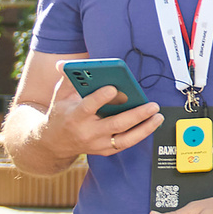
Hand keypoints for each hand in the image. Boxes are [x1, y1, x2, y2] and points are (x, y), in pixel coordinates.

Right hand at [40, 65, 163, 161]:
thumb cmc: (62, 115)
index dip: (100, 98)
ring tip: (158, 116)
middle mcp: (87, 132)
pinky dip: (140, 135)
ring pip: (124, 139)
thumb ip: (68, 79)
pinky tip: (151, 124)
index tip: (113, 87)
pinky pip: (125, 144)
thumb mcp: (60, 96)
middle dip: (136, 114)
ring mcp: (97, 144)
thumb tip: (65, 63)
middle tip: (152, 105)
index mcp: (74, 116)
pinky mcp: (105, 150)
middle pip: (115, 124)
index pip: (88, 107)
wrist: (54, 143)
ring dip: (144, 128)